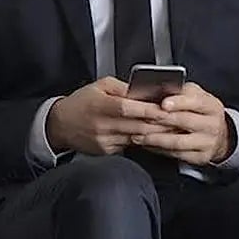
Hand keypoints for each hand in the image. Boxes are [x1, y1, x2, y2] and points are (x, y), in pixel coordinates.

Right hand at [46, 77, 167, 155]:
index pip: (128, 108)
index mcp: (101, 106)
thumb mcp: (99, 86)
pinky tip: (152, 137)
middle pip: (137, 126)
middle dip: (159, 124)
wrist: (60, 125)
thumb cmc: (81, 102)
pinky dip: (142, 141)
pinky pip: (129, 146)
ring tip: (171, 129)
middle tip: (177, 120)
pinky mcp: (106, 151)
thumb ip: (122, 87)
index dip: (149, 110)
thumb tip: (143, 90)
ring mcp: (105, 141)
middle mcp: (103, 125)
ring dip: (154, 134)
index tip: (166, 108)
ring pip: (136, 138)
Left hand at [128, 82, 233, 165]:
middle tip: (141, 119)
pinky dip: (159, 150)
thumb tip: (157, 89)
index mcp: (211, 106)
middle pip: (184, 121)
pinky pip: (176, 154)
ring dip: (155, 139)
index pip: (195, 102)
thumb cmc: (200, 111)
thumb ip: (180, 92)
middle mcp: (212, 124)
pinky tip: (147, 145)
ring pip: (178, 142)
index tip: (163, 103)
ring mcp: (208, 143)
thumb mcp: (196, 97)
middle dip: (160, 120)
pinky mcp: (201, 157)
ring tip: (138, 136)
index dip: (178, 102)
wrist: (220, 135)